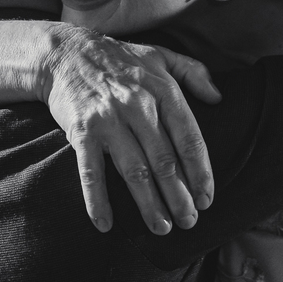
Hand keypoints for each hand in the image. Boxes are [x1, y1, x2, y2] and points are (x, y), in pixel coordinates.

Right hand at [41, 28, 220, 234]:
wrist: (64, 53)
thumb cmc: (118, 58)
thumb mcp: (161, 55)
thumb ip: (193, 72)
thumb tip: (218, 97)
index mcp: (163, 91)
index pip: (189, 139)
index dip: (201, 173)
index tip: (207, 198)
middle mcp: (139, 106)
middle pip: (165, 162)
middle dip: (179, 197)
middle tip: (189, 221)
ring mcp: (109, 120)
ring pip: (134, 171)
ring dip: (149, 204)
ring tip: (161, 228)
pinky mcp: (81, 131)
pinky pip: (91, 172)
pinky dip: (97, 201)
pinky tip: (105, 223)